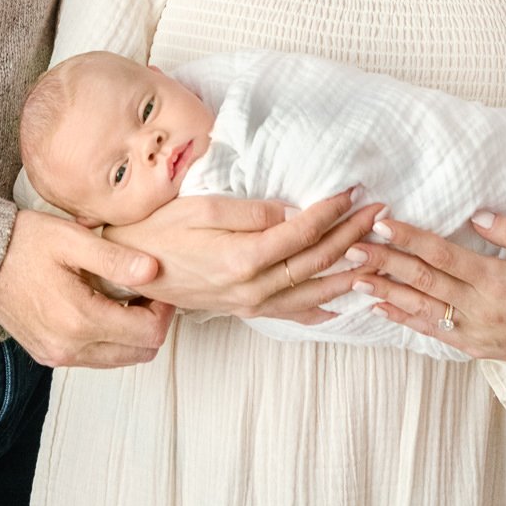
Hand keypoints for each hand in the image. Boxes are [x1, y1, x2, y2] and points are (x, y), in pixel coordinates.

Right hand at [0, 210, 174, 369]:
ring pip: (118, 360)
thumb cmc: (23, 243)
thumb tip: (153, 271)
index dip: (164, 311)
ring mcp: (56, 355)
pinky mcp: (47, 355)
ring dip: (131, 334)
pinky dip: (108, 340)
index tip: (158, 286)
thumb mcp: (73, 240)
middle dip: (151, 324)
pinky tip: (102, 309)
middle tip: (146, 292)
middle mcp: (69, 347)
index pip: (148, 333)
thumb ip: (116, 259)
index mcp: (80, 319)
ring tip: (125, 298)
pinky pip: (93, 358)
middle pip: (138, 353)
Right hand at [104, 189, 384, 318]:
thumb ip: (252, 212)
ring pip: (311, 291)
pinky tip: (339, 305)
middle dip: (352, 236)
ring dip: (347, 271)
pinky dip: (319, 309)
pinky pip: (290, 314)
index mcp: (244, 258)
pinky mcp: (242, 310)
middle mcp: (252, 287)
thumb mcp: (203, 208)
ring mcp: (248, 303)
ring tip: (376, 252)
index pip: (303, 233)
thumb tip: (294, 213)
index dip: (333, 211)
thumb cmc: (160, 229)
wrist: (126, 267)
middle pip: (316, 262)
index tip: (355, 192)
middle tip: (379, 215)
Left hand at [355, 210, 505, 369]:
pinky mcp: (473, 348)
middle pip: (424, 282)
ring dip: (386, 292)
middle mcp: (481, 310)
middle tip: (350, 247)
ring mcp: (475, 333)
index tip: (382, 223)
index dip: (411, 239)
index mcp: (499, 283)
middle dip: (385, 263)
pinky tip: (380, 307)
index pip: (445, 256)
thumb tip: (477, 215)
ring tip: (354, 276)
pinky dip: (403, 319)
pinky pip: (432, 332)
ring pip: (421, 309)